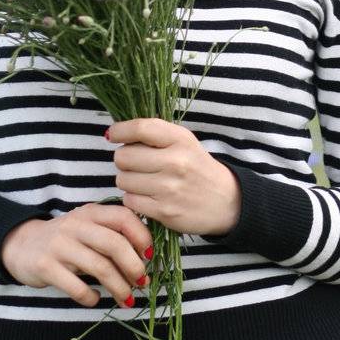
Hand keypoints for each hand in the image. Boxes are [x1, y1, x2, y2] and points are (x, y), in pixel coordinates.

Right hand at [0, 203, 151, 307]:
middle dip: (134, 267)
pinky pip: (77, 287)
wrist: (20, 245)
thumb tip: (147, 259)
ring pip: (99, 267)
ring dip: (119, 287)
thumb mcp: (87, 228)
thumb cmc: (65, 240)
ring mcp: (59, 245)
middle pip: (114, 244)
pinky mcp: (45, 267)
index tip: (150, 256)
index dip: (142, 237)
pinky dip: (91, 297)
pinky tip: (95, 299)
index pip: (123, 217)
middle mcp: (75, 225)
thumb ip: (112, 235)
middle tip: (142, 283)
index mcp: (90, 212)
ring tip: (127, 299)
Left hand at [106, 117, 241, 236]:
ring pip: (123, 180)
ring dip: (128, 180)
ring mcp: (169, 188)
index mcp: (180, 140)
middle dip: (124, 160)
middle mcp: (175, 162)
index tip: (112, 135)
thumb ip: (155, 134)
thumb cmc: (197, 168)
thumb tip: (115, 132)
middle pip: (124, 156)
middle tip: (135, 164)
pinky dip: (134, 198)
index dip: (120, 130)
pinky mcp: (164, 211)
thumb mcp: (184, 142)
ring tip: (143, 181)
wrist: (226, 201)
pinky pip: (130, 200)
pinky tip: (147, 196)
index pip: (141, 128)